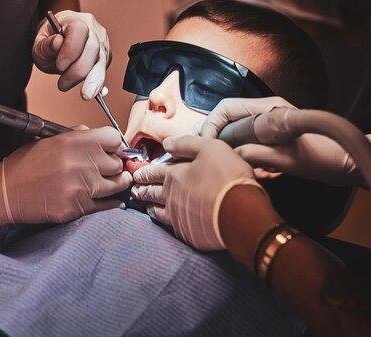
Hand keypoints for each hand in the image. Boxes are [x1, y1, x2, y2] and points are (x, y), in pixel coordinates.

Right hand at [0, 127, 131, 233]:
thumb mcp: (50, 139)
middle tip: (109, 168)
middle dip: (114, 164)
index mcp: (73, 142)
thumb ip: (78, 136)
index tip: (112, 149)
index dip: (113, 143)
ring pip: (117, 185)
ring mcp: (80, 187)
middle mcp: (79, 163)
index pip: (113, 138)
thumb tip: (104, 139)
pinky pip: (106, 205)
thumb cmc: (26, 165)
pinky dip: (110, 203)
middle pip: (117, 162)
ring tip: (112, 182)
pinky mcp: (76, 208)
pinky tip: (109, 200)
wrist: (6, 192)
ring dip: (116, 183)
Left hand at [33, 10, 110, 99]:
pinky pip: (103, 70)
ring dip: (91, 80)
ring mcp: (101, 43)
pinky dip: (98, 83)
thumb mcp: (38, 45)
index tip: (59, 66)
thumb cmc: (47, 43)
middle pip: (93, 48)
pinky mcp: (105, 57)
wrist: (56, 45)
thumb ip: (45, 45)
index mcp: (73, 20)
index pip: (79, 30)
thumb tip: (58, 43)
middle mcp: (92, 29)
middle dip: (78, 71)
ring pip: (101, 61)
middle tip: (63, 84)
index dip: (70, 49)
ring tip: (83, 94)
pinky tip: (94, 91)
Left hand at [131, 135, 265, 249]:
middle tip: (134, 190)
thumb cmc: (228, 176)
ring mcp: (178, 217)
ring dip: (150, 207)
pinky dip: (168, 223)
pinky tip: (168, 223)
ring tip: (146, 206)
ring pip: (158, 212)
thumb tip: (166, 143)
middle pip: (151, 193)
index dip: (144, 172)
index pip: (153, 172)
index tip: (136, 175)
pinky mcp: (189, 234)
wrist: (243, 212)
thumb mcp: (210, 148)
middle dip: (142, 190)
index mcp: (175, 176)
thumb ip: (186, 144)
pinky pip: (173, 228)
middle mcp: (171, 197)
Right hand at [197, 96, 367, 186]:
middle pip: (225, 120)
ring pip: (233, 134)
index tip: (204, 144)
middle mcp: (264, 113)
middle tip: (204, 156)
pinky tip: (252, 170)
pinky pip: (244, 144)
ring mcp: (266, 125)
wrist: (345, 164)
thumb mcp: (288, 158)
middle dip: (214, 139)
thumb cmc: (324, 157)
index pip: (226, 108)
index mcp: (267, 109)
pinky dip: (242, 157)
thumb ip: (257, 154)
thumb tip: (229, 155)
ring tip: (227, 165)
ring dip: (228, 150)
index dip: (210, 125)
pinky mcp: (268, 138)